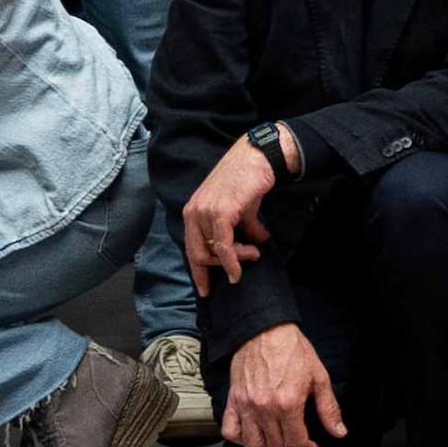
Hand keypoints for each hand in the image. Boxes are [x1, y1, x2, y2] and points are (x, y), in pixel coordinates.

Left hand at [185, 135, 287, 287]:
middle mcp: (194, 212)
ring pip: (213, 252)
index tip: (206, 290)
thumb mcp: (241, 208)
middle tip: (240, 270)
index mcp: (193, 211)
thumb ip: (243, 227)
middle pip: (198, 255)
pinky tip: (242, 265)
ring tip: (254, 254)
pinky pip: (223, 246)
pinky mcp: (221, 212)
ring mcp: (205, 212)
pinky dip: (232, 260)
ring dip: (236, 260)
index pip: (190, 248)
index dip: (198, 271)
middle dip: (218, 268)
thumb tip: (257, 243)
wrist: (257, 156)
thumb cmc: (248, 179)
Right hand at [225, 323, 347, 446]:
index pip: (296, 442)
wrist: (266, 330)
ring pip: (253, 443)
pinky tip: (251, 430)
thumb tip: (338, 430)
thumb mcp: (319, 376)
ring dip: (266, 444)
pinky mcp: (233, 400)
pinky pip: (230, 431)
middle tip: (295, 434)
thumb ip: (328, 408)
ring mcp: (246, 406)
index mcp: (288, 403)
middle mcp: (265, 408)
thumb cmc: (291, 349)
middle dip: (290, 443)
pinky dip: (239, 437)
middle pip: (276, 445)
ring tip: (275, 434)